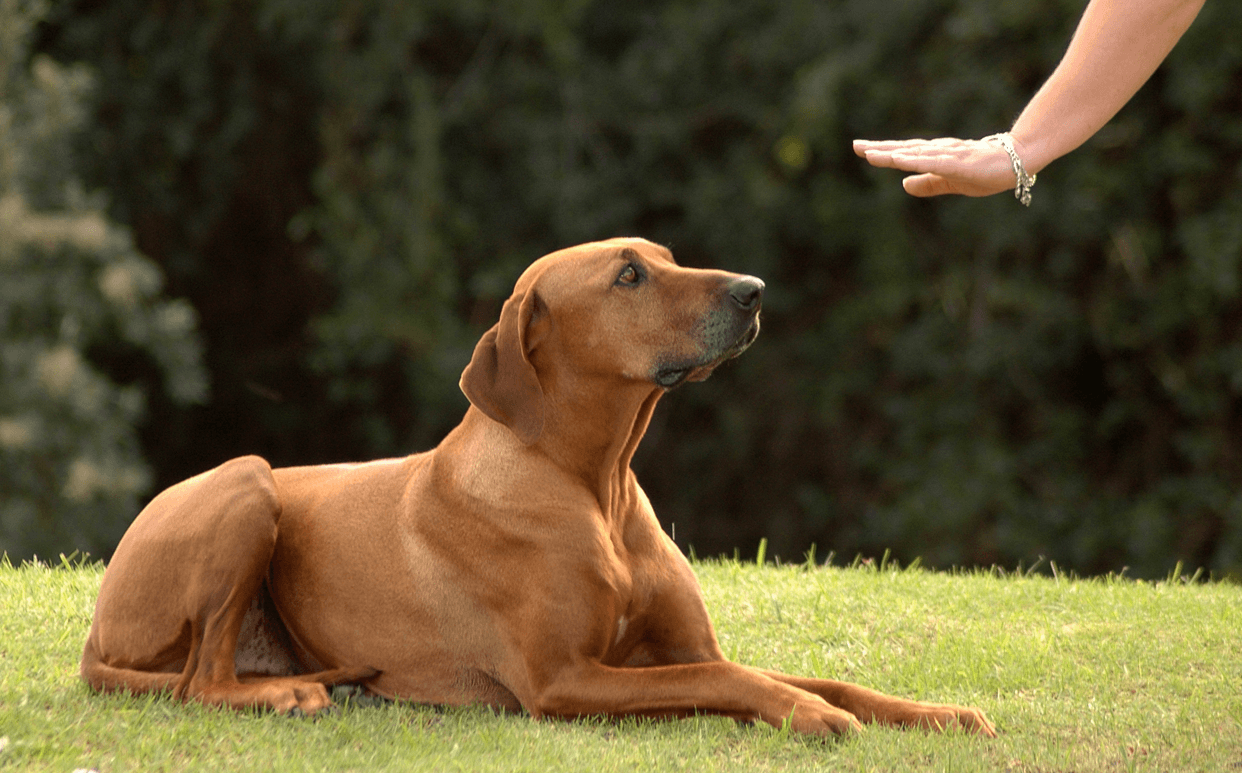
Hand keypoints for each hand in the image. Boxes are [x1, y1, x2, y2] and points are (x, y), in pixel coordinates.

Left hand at [852, 137, 1022, 197]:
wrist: (1020, 160)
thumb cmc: (987, 169)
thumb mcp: (951, 181)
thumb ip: (927, 184)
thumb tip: (902, 185)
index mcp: (936, 156)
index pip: (904, 153)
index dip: (882, 151)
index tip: (860, 148)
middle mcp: (939, 151)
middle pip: (905, 150)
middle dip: (880, 148)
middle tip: (855, 145)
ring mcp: (950, 156)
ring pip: (916, 155)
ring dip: (894, 154)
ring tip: (871, 154)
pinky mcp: (960, 164)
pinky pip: (934, 163)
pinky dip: (916, 162)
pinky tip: (901, 162)